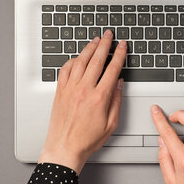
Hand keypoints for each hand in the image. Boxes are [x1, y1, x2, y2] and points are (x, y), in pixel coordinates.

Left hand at [38, 30, 126, 173]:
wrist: (64, 148)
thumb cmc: (87, 140)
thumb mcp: (111, 124)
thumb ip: (117, 101)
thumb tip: (119, 84)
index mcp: (99, 98)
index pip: (112, 69)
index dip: (119, 55)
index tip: (122, 46)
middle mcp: (84, 90)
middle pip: (97, 60)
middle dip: (105, 45)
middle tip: (109, 35)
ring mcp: (70, 89)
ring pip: (80, 61)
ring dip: (89, 48)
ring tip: (96, 40)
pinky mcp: (60, 91)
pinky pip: (65, 70)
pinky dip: (72, 60)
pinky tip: (78, 57)